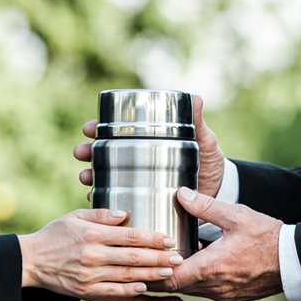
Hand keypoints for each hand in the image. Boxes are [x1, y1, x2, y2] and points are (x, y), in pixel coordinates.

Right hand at [19, 209, 183, 300]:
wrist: (30, 262)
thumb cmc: (55, 235)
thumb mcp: (74, 217)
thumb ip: (101, 214)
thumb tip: (125, 213)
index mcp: (92, 235)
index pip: (130, 236)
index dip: (152, 238)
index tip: (170, 239)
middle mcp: (93, 256)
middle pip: (134, 258)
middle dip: (159, 258)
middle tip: (179, 257)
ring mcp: (91, 277)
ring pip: (128, 277)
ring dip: (152, 276)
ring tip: (172, 273)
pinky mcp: (87, 292)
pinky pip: (115, 294)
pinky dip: (133, 294)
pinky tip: (149, 291)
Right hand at [73, 95, 226, 197]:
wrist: (218, 192)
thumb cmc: (208, 162)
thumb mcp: (203, 140)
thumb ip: (198, 121)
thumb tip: (196, 98)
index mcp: (147, 142)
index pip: (116, 132)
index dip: (98, 129)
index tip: (89, 129)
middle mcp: (137, 161)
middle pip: (103, 154)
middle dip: (87, 152)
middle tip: (82, 154)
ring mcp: (137, 182)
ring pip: (104, 177)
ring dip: (90, 176)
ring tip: (86, 178)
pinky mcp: (141, 202)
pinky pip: (116, 202)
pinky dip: (104, 201)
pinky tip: (97, 200)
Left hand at [157, 188, 283, 300]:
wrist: (295, 261)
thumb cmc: (267, 237)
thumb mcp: (235, 215)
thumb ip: (205, 206)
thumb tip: (181, 194)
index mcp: (211, 268)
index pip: (169, 279)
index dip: (153, 271)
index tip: (145, 259)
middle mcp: (214, 287)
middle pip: (176, 287)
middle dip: (161, 274)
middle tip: (149, 259)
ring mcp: (224, 295)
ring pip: (190, 290)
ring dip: (180, 276)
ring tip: (170, 258)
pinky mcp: (233, 297)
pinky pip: (206, 291)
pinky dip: (197, 280)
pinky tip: (198, 263)